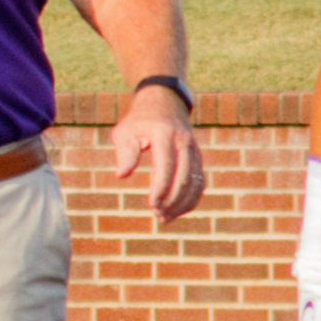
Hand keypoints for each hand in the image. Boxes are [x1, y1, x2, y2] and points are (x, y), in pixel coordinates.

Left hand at [110, 92, 206, 223]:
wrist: (164, 102)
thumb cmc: (139, 121)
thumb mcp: (125, 131)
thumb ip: (124, 153)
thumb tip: (121, 175)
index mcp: (164, 134)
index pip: (165, 165)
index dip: (160, 187)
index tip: (151, 204)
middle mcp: (183, 141)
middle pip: (184, 176)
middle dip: (172, 200)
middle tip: (158, 215)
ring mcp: (194, 149)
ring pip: (195, 182)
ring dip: (183, 203)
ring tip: (165, 218)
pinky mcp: (198, 157)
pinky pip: (199, 182)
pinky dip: (191, 199)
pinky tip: (177, 211)